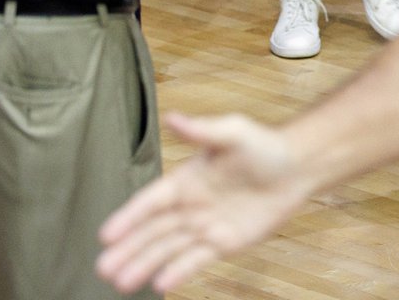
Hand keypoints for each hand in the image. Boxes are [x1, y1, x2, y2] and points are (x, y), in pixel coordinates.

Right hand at [96, 111, 306, 294]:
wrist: (296, 168)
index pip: (152, 200)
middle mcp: (190, 204)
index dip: (129, 216)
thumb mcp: (233, 133)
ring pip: (168, 248)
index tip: (105, 234)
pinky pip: (195, 260)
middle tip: (102, 268)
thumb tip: (171, 116)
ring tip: (121, 283)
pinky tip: (160, 286)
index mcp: (187, 178)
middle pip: (153, 230)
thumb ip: (201, 130)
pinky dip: (178, 272)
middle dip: (128, 248)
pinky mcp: (223, 242)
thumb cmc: (264, 145)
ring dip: (145, 265)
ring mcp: (205, 225)